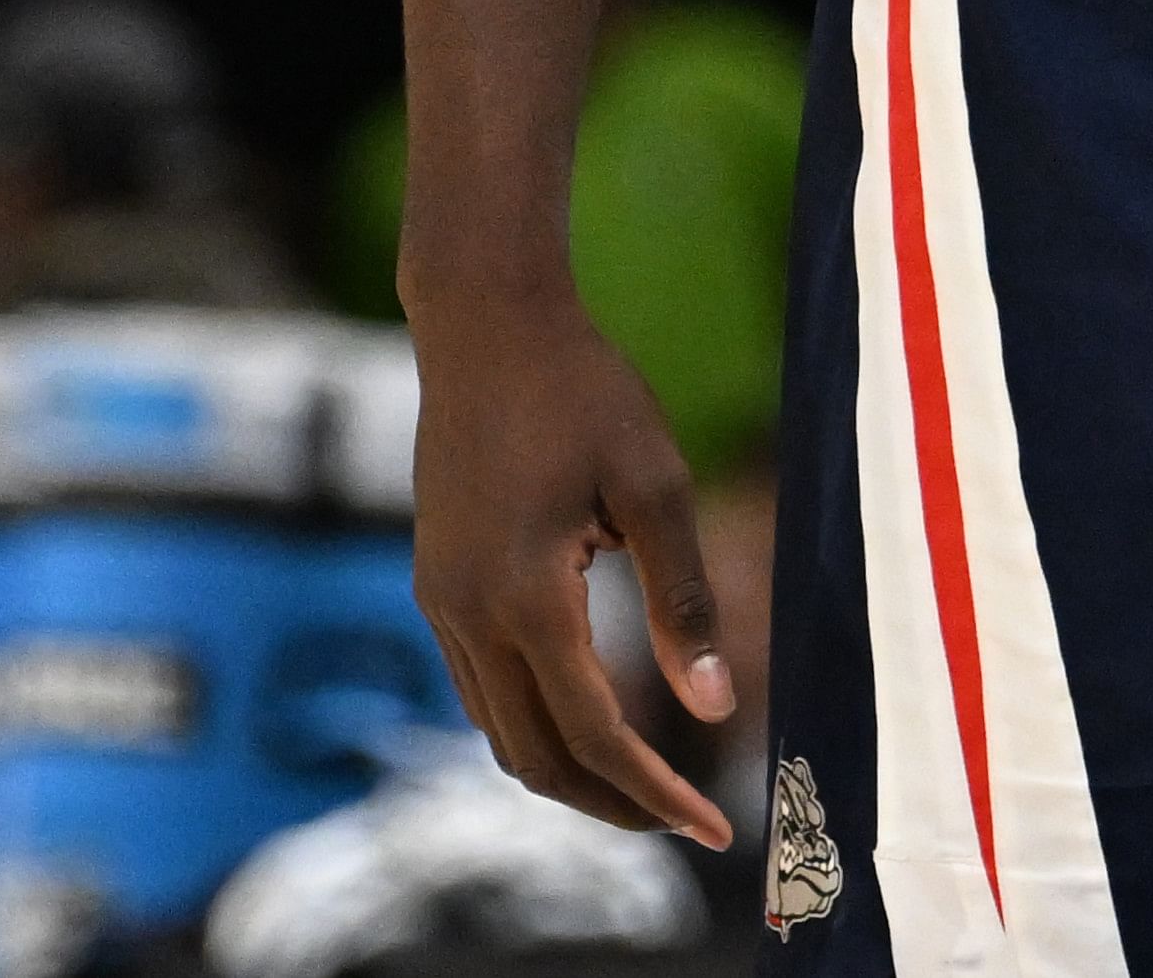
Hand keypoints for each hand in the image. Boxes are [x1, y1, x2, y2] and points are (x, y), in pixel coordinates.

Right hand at [405, 292, 738, 844]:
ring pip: (499, 734)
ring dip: (569, 773)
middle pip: (536, 759)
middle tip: (687, 819)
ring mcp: (440, 604)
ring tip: (647, 784)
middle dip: (612, 804)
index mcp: (526, 597)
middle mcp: (467, 616)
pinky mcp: (435, 587)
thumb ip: (684, 597)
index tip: (715, 825)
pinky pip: (480, 691)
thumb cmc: (586, 391)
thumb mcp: (656, 483)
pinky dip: (534, 725)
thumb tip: (716, 705)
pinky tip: (588, 718)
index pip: (595, 734)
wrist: (486, 327)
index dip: (657, 790)